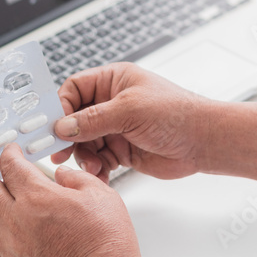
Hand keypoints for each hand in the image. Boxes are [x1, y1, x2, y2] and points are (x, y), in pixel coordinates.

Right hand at [50, 63, 212, 181]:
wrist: (204, 142)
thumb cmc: (177, 114)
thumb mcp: (130, 111)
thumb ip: (93, 119)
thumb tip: (62, 127)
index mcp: (113, 80)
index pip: (74, 89)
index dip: (60, 108)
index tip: (52, 128)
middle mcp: (112, 102)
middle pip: (74, 119)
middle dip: (68, 138)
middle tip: (59, 154)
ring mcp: (117, 127)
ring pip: (84, 143)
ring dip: (83, 157)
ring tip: (93, 167)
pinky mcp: (123, 150)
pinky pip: (98, 159)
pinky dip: (96, 169)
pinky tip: (100, 176)